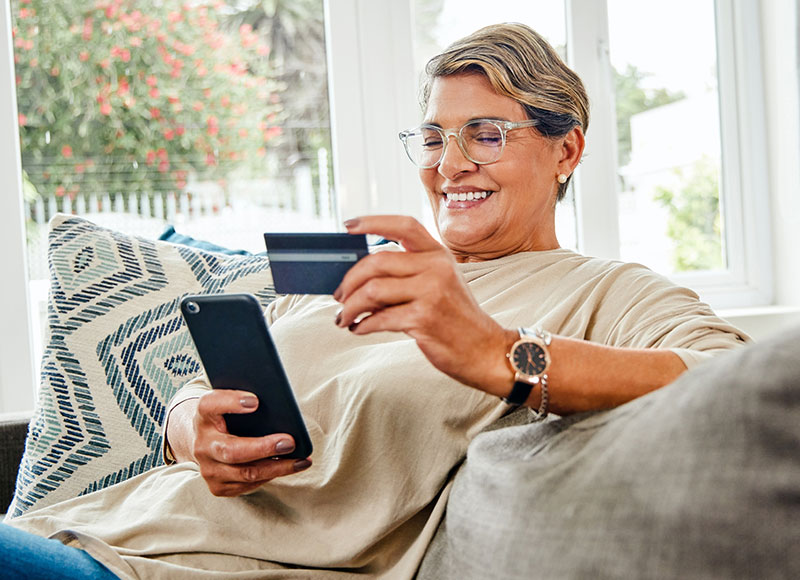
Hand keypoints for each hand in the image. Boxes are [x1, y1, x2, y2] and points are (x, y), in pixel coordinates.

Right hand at [189, 389, 311, 496]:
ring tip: (301, 461)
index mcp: (204, 415)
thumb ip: (248, 400)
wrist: (204, 442)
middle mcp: (202, 444)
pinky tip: (288, 468)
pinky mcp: (218, 487)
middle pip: (230, 450)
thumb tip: (282, 407)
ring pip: (245, 473)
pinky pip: (248, 485)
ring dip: (277, 467)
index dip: (231, 402)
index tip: (255, 400)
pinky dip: (270, 476)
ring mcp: (208, 469)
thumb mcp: (231, 403)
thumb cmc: (226, 418)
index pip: (211, 404)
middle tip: (290, 442)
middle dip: (263, 448)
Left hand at [334, 215, 516, 396]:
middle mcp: (437, 268)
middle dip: (350, 281)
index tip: (348, 226)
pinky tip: (358, 328)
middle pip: (377, 262)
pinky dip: (362, 324)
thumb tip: (361, 278)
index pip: (404, 226)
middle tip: (339, 296)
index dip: (373, 222)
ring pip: (372, 291)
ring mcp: (432, 292)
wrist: (484, 350)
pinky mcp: (424, 319)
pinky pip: (379, 318)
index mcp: (439, 255)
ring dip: (350, 306)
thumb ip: (408, 274)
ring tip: (344, 317)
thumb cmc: (456, 318)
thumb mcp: (440, 284)